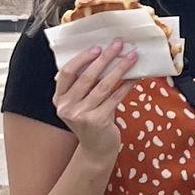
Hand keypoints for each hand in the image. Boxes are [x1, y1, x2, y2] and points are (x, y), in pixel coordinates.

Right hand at [52, 41, 136, 165]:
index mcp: (59, 99)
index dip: (82, 58)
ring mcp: (81, 116)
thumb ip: (85, 85)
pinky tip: (135, 77)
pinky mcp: (97, 121)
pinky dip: (126, 85)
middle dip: (105, 58)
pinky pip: (115, 98)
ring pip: (103, 86)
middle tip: (118, 44)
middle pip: (87, 77)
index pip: (67, 72)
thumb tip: (106, 55)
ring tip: (131, 56)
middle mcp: (66, 107)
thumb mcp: (80, 103)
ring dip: (120, 68)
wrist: (96, 149)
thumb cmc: (91, 120)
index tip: (98, 47)